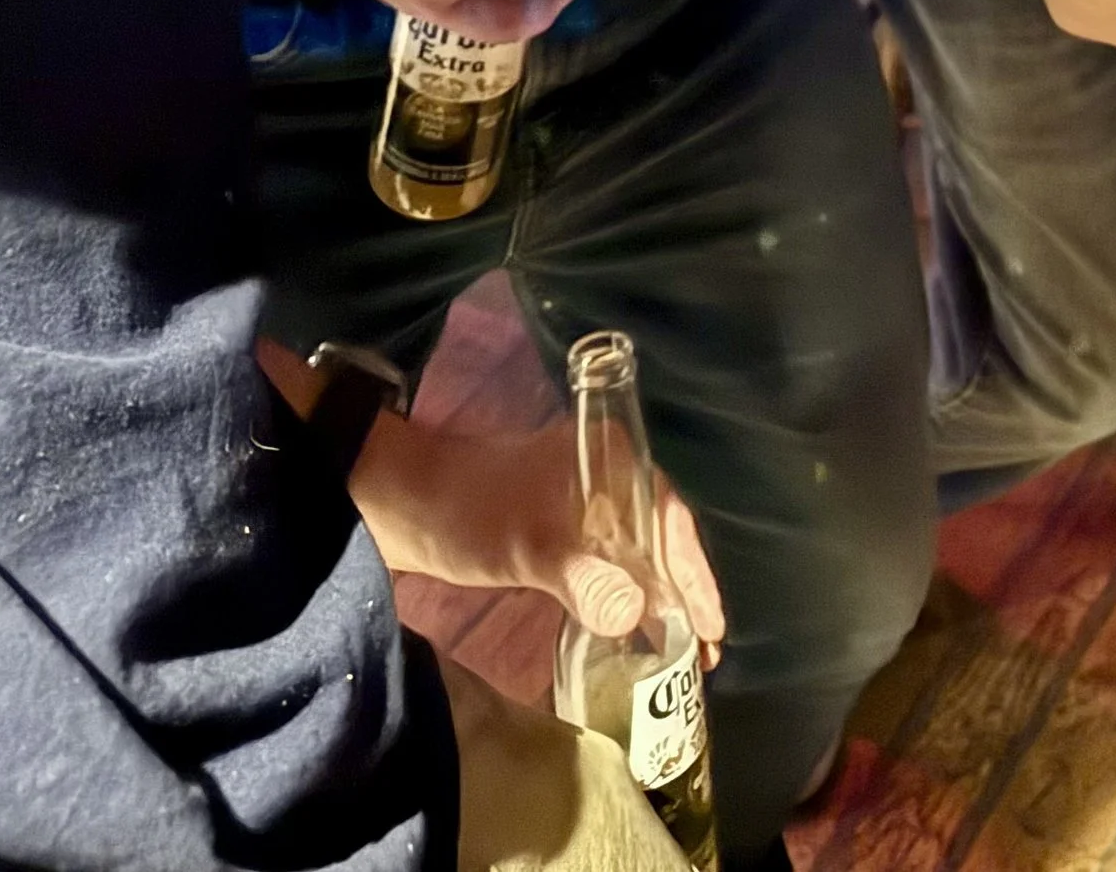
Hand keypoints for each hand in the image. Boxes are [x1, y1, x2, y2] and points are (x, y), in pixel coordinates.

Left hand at [351, 414, 725, 664]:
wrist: (401, 504)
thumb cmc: (470, 512)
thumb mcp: (527, 545)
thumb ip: (582, 577)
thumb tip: (637, 614)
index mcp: (613, 459)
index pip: (671, 520)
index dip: (695, 576)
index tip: (715, 630)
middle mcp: (608, 474)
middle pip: (661, 538)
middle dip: (684, 594)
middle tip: (705, 656)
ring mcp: (583, 501)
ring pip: (636, 552)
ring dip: (657, 600)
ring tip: (680, 653)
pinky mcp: (559, 528)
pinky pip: (608, 563)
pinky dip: (624, 597)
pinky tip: (631, 631)